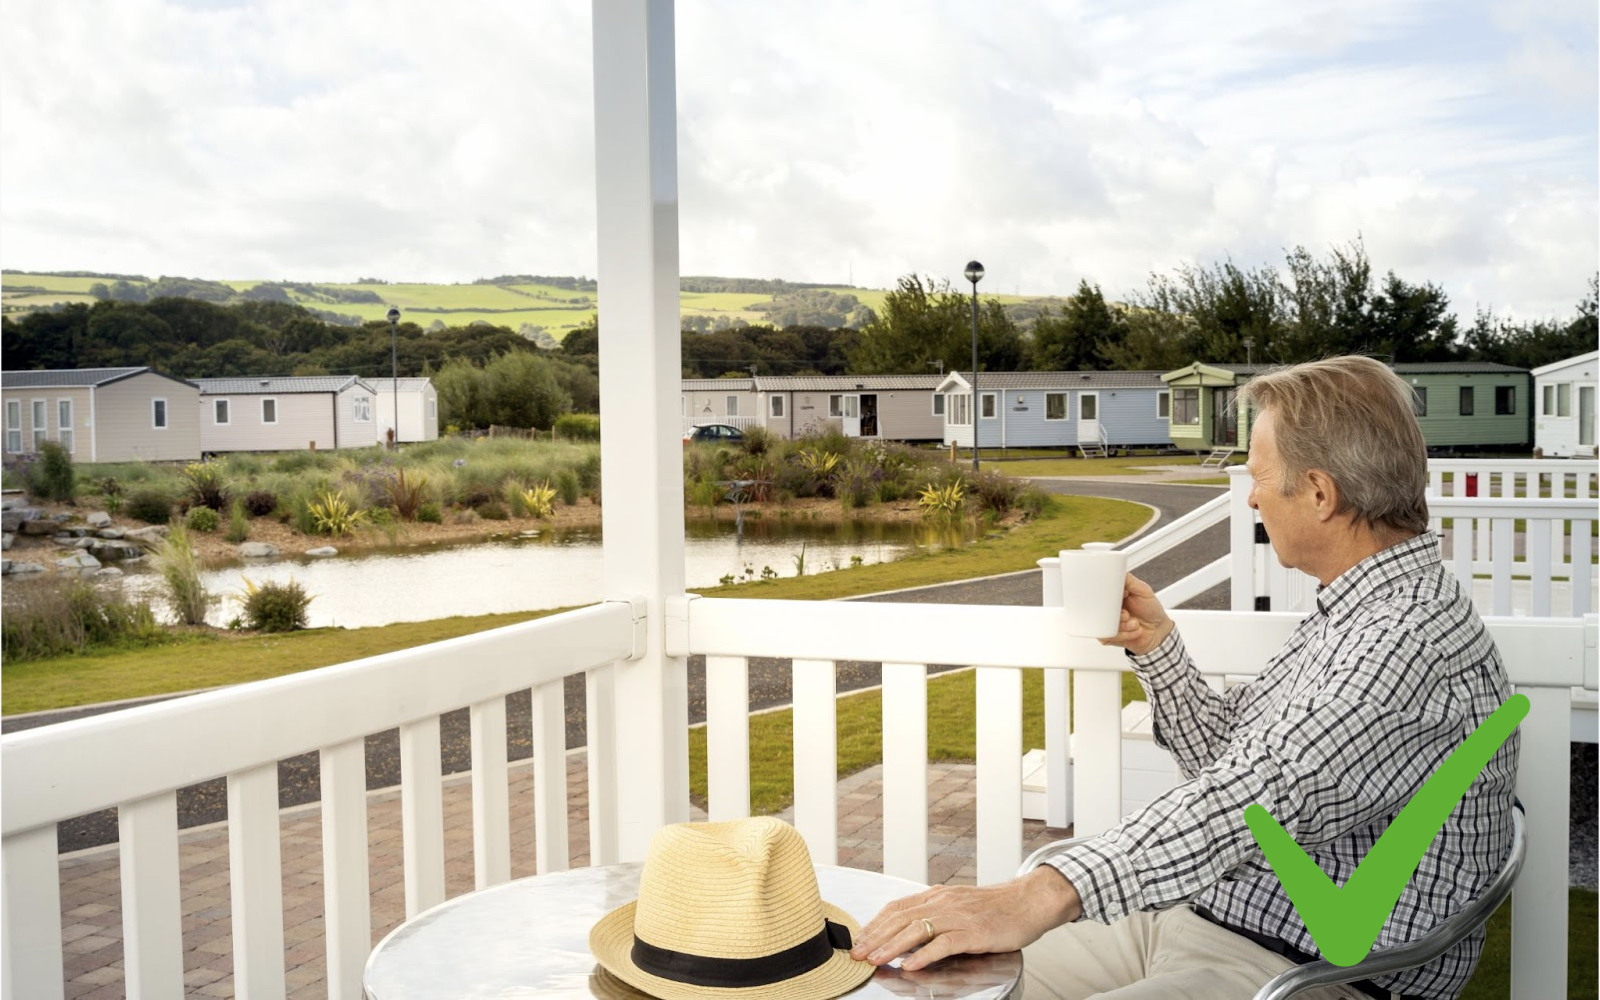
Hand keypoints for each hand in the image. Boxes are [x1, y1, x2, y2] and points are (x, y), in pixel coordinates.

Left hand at [849, 867, 1080, 970]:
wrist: (1028, 901)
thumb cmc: (995, 907)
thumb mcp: (958, 905)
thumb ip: (934, 915)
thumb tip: (906, 932)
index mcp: (937, 896)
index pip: (896, 908)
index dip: (875, 924)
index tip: (859, 939)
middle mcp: (943, 903)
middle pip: (901, 918)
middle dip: (876, 937)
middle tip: (858, 953)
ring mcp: (958, 916)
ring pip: (917, 929)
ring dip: (893, 946)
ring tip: (876, 959)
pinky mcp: (974, 931)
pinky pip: (945, 943)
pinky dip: (926, 954)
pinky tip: (912, 964)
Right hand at [1099, 573, 1172, 655]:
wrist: (1158, 631)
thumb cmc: (1151, 610)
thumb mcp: (1143, 590)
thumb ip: (1130, 581)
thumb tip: (1117, 571)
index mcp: (1113, 595)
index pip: (1100, 591)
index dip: (1108, 595)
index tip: (1120, 598)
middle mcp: (1108, 608)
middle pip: (1099, 608)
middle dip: (1117, 613)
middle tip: (1127, 614)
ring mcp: (1106, 622)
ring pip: (1103, 623)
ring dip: (1123, 625)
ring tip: (1134, 623)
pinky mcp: (1107, 636)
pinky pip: (1107, 635)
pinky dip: (1124, 634)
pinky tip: (1133, 631)